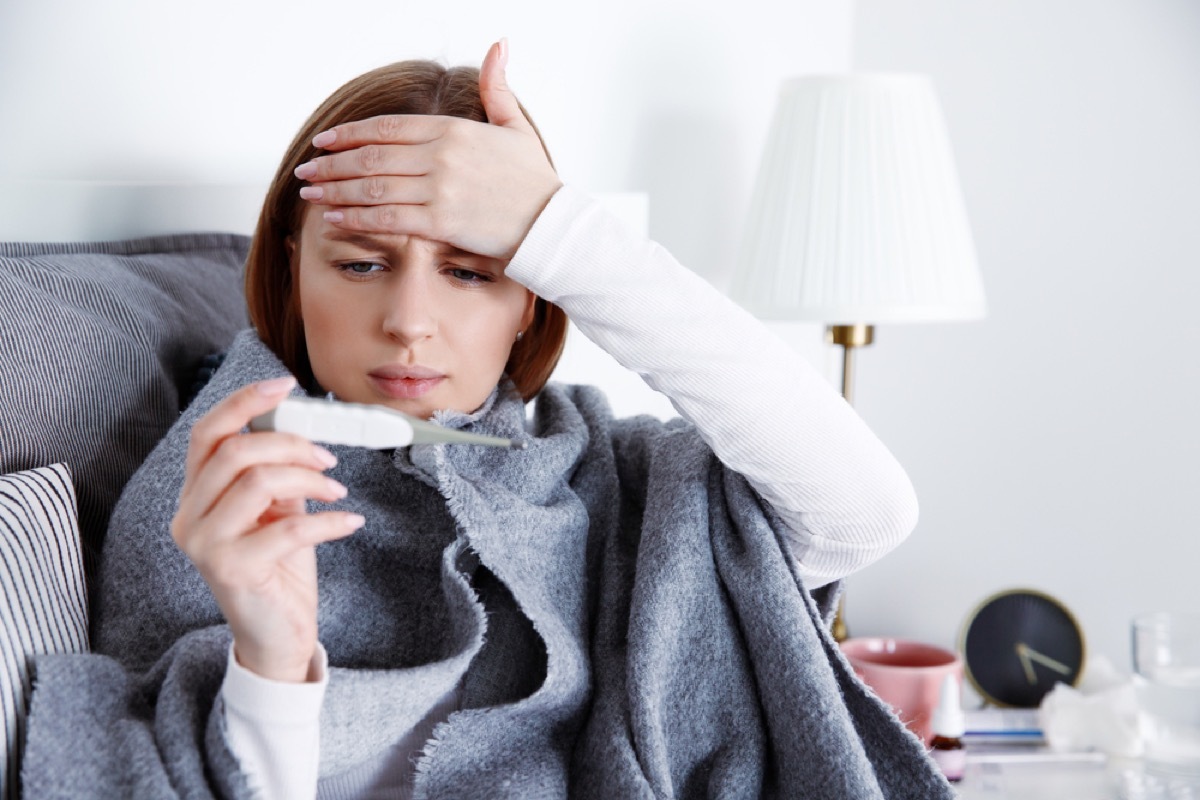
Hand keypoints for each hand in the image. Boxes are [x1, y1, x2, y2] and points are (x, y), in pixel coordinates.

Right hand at [171, 377, 364, 681]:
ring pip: (257, 481)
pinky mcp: (232, 571)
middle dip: (291, 444)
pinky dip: (328, 520)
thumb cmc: (279, 569)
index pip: (207, 433)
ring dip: (309, 479)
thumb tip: (303, 428)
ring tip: (335, 492)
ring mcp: (205, 546)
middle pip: (234, 451)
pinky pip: (289, 528)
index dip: (245, 403)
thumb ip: (277, 472)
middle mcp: (189, 517)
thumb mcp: (277, 510)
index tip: (285, 385)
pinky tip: (349, 521)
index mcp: (195, 495)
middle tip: (327, 459)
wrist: (277, 636)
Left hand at [296, 39, 562, 260]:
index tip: (324, 142)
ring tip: (310, 193)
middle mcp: (441, 156)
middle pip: (371, 156)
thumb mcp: (515, 127)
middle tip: (306, 169)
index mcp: (453, 130)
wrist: (553, 225)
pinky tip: (333, 218)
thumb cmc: (535, 181)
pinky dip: (356, 217)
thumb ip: (498, 88)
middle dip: (332, 164)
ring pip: (373, 186)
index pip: (387, 128)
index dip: (349, 134)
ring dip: (335, 190)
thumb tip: (499, 45)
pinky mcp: (441, 222)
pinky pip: (388, 217)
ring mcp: (439, 189)